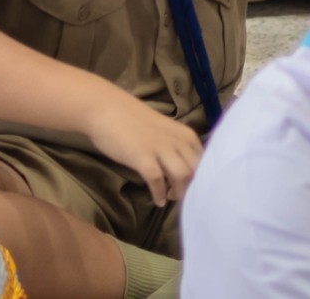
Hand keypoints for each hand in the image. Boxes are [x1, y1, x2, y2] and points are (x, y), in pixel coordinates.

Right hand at [83, 93, 202, 203]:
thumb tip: (181, 166)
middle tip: (181, 193)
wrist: (106, 108)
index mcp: (184, 133)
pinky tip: (157, 200)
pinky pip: (157, 181)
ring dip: (179, 191)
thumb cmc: (131, 119)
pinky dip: (159, 193)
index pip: (204, 160)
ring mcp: (160, 149)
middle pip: (196, 170)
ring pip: (183, 175)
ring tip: (170, 196)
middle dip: (192, 186)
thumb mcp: (163, 130)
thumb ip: (174, 145)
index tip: (193, 186)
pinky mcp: (143, 158)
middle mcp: (177, 141)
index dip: (201, 176)